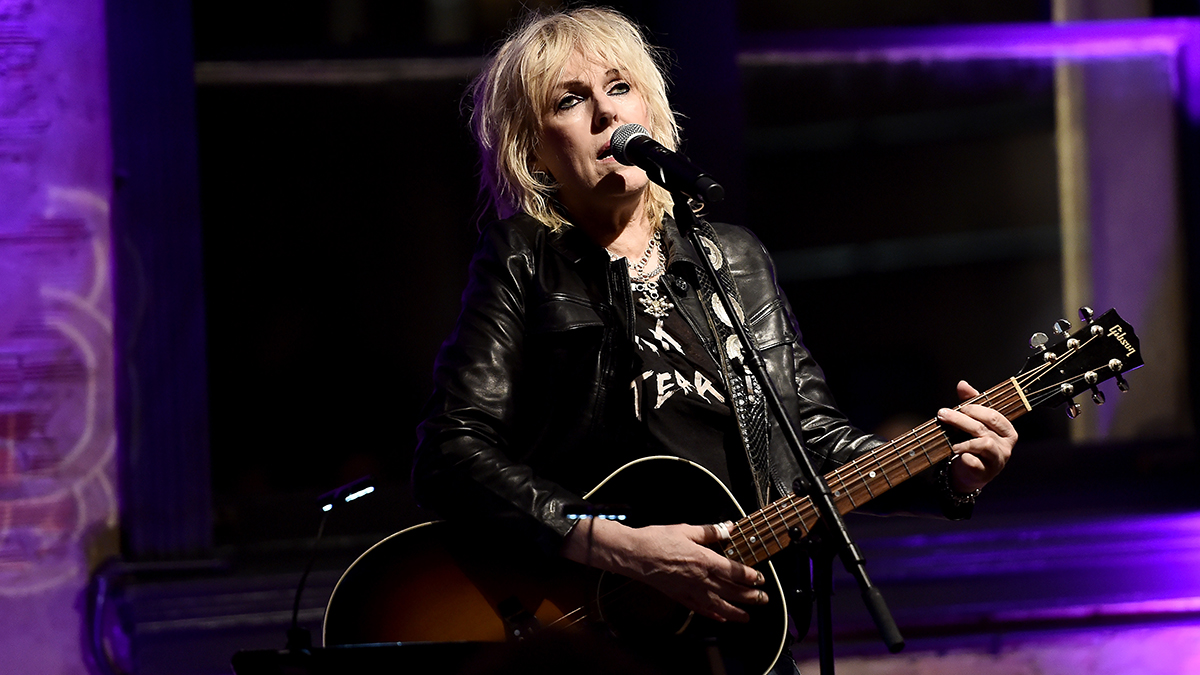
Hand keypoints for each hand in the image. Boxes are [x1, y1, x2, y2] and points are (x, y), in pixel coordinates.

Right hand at [561, 518, 766, 622]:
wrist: (634, 554)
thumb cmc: (657, 540)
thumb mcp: (686, 530)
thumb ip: (710, 531)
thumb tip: (728, 528)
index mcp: (704, 560)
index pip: (734, 571)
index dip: (750, 576)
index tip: (761, 579)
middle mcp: (700, 579)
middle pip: (731, 591)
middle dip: (750, 596)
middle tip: (763, 599)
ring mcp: (690, 590)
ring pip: (718, 605)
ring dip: (735, 612)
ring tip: (748, 617)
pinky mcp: (679, 597)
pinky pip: (700, 609)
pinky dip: (712, 615)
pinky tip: (721, 619)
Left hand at [936, 380, 1017, 492]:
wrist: (968, 473)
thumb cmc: (973, 444)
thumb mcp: (973, 422)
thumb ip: (970, 402)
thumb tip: (963, 384)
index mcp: (1006, 430)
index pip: (994, 416)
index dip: (976, 409)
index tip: (959, 406)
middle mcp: (1005, 445)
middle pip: (984, 428)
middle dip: (962, 419)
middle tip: (943, 414)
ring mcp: (997, 460)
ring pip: (984, 443)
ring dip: (964, 439)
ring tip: (950, 440)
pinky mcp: (985, 473)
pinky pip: (976, 463)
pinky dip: (966, 457)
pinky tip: (957, 454)